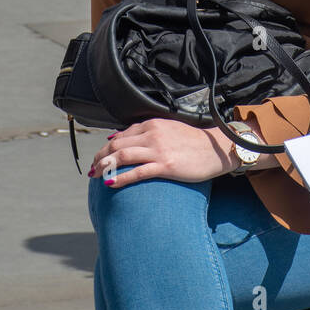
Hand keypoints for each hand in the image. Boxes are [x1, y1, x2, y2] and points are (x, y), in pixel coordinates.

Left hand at [90, 118, 235, 187]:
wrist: (216, 149)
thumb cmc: (193, 142)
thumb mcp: (169, 130)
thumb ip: (149, 133)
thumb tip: (125, 139)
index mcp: (153, 124)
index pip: (122, 134)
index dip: (107, 146)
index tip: (100, 156)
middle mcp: (152, 134)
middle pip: (117, 144)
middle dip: (100, 156)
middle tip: (93, 168)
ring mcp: (158, 150)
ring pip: (122, 156)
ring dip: (105, 166)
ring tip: (96, 175)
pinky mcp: (165, 165)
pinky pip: (137, 172)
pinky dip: (120, 177)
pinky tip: (111, 184)